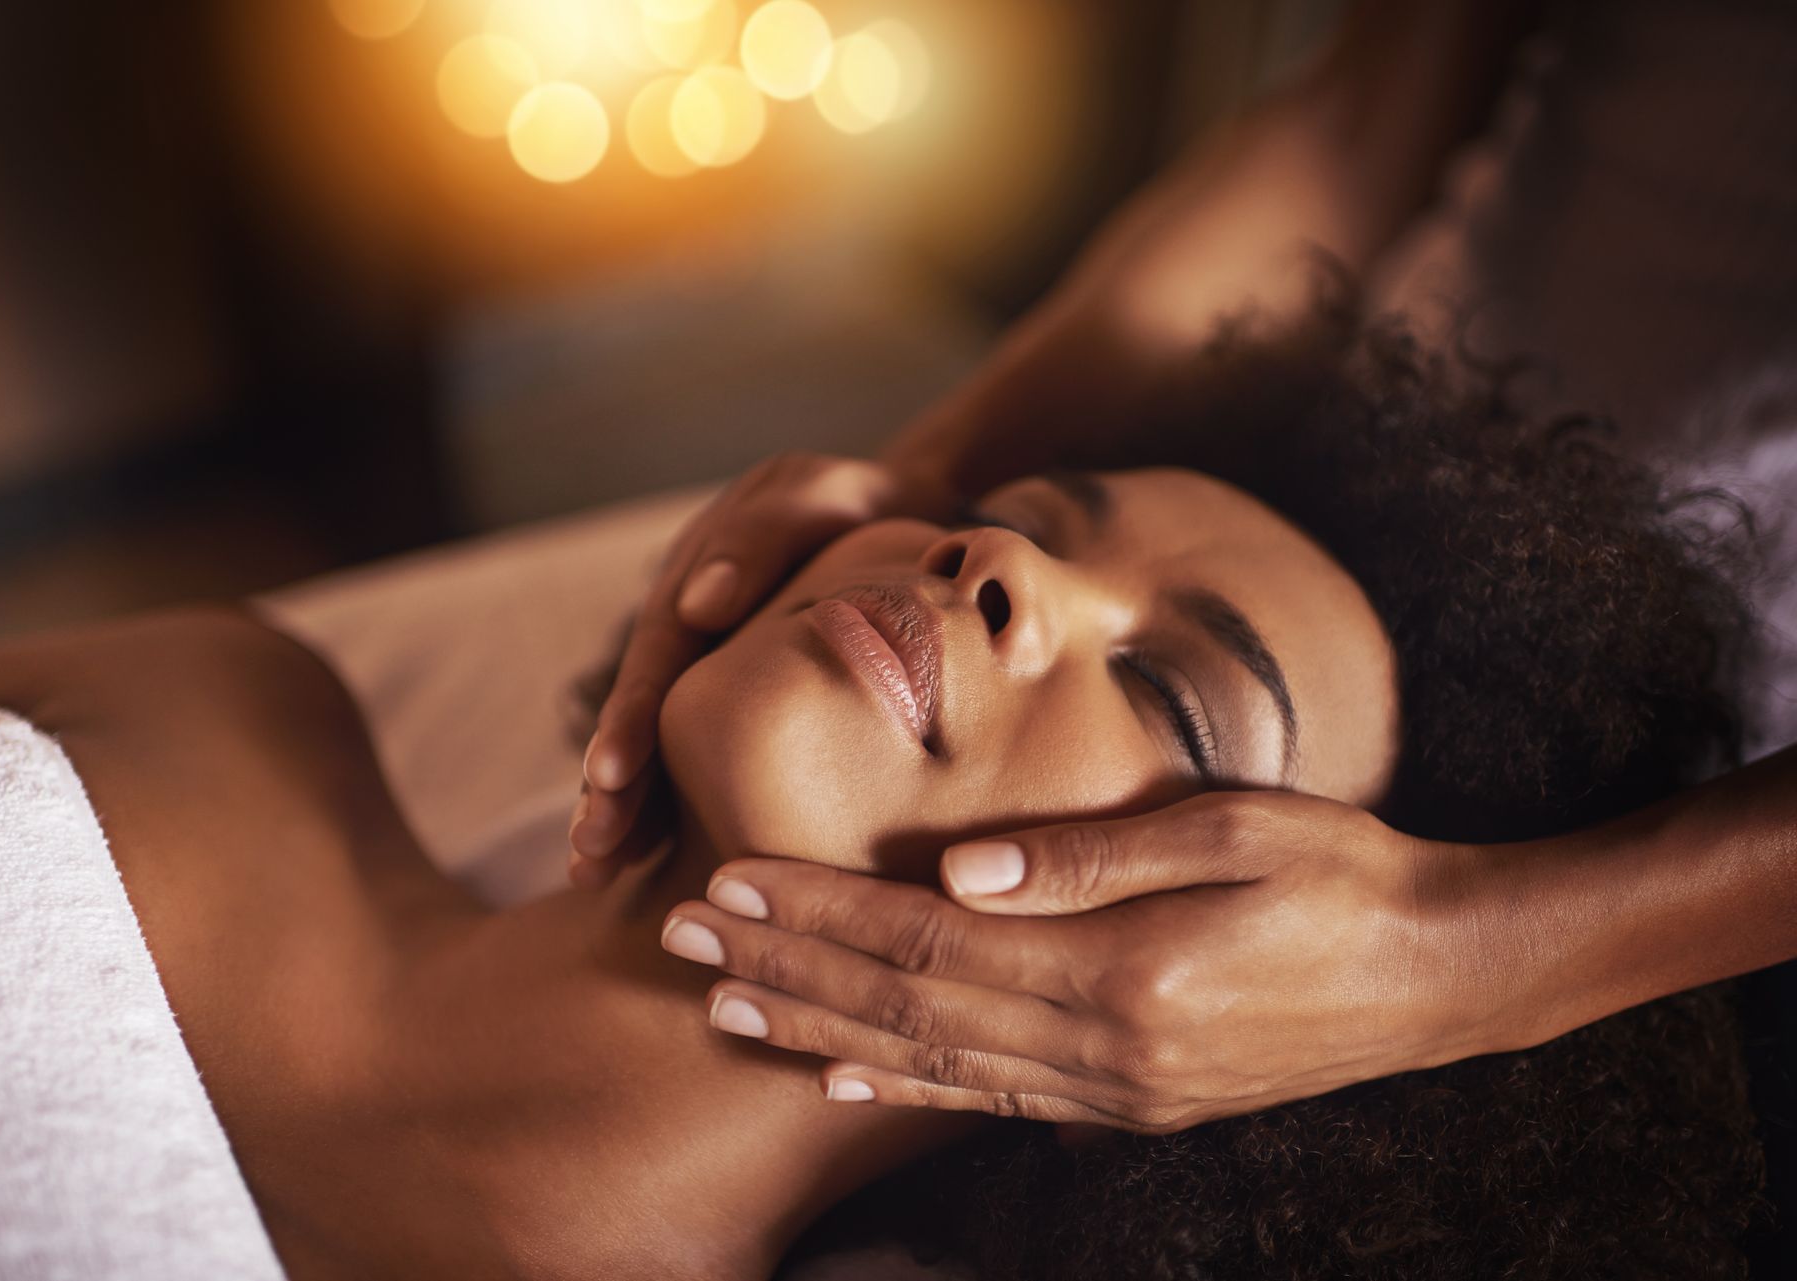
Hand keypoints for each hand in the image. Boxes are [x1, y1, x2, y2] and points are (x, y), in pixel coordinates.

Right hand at [570, 452, 956, 887]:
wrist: (906, 515)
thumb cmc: (864, 508)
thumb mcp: (822, 495)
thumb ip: (763, 539)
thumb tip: (698, 604)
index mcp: (697, 577)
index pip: (659, 654)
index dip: (632, 716)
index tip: (611, 776)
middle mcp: (687, 626)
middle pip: (644, 710)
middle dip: (612, 783)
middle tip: (594, 849)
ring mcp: (708, 666)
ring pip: (660, 742)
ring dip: (626, 805)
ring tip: (595, 871)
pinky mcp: (737, 701)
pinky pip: (699, 756)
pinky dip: (671, 807)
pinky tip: (647, 865)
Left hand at [659, 791, 1504, 1131]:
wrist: (1441, 976)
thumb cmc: (1342, 876)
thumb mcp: (1234, 830)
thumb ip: (1093, 855)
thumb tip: (961, 865)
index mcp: (1121, 969)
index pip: (925, 937)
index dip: (817, 911)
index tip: (725, 880)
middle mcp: (1103, 1046)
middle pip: (905, 1005)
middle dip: (784, 970)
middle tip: (679, 936)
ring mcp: (1115, 1090)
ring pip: (932, 1062)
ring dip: (819, 1029)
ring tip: (726, 1004)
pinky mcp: (1132, 1105)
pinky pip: (993, 1102)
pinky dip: (909, 1088)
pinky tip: (843, 1075)